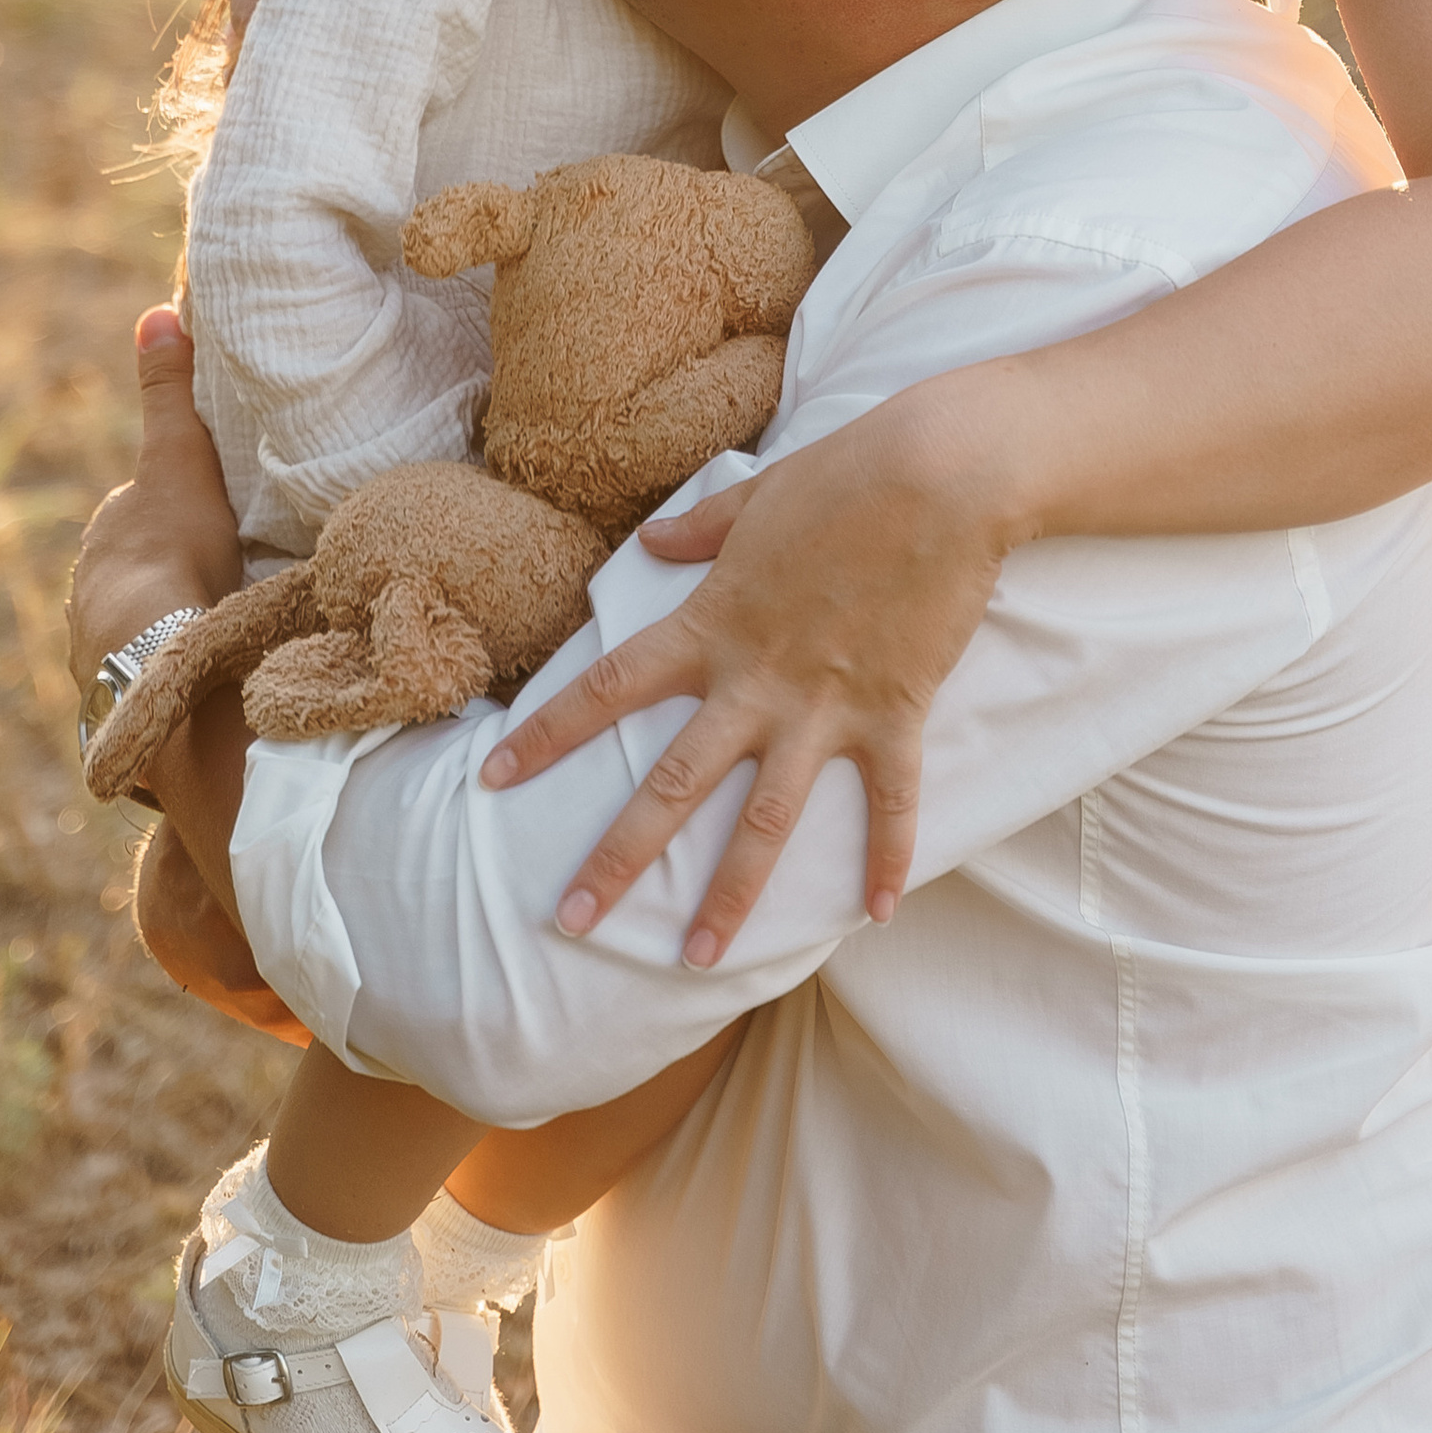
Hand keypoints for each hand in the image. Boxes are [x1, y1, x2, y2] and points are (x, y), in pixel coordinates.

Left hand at [66, 309, 243, 686]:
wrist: (154, 656)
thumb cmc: (175, 551)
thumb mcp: (181, 460)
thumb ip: (171, 394)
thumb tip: (155, 312)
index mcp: (107, 532)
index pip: (140, 513)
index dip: (175, 512)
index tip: (211, 521)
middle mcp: (87, 584)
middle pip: (135, 569)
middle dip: (166, 572)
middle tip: (220, 578)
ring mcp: (91, 641)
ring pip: (133, 622)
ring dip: (162, 624)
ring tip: (210, 632)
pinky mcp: (106, 689)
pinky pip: (136, 672)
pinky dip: (159, 669)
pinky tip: (190, 675)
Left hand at [476, 381, 1019, 963]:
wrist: (939, 477)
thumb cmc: (845, 474)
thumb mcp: (755, 499)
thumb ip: (697, 532)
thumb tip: (650, 542)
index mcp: (710, 626)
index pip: (607, 689)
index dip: (546, 736)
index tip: (491, 779)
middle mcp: (756, 681)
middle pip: (670, 783)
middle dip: (617, 858)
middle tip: (569, 921)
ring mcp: (825, 706)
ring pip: (766, 821)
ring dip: (731, 896)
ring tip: (696, 958)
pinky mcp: (893, 714)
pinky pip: (891, 802)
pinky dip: (888, 858)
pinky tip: (876, 913)